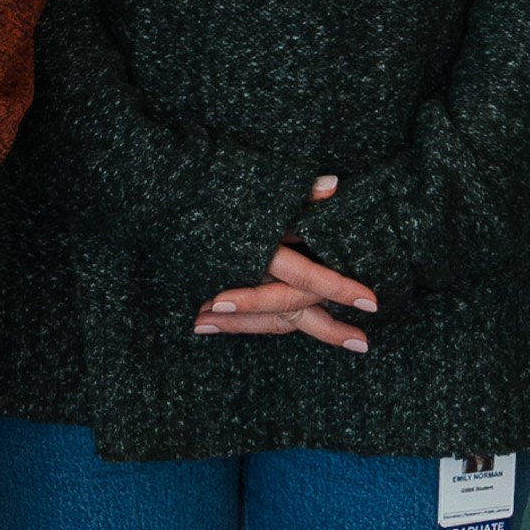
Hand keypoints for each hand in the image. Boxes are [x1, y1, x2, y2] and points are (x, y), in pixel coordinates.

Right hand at [197, 178, 374, 354]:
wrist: (158, 197)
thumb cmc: (211, 187)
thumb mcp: (259, 189)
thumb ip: (297, 192)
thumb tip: (336, 185)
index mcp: (260, 249)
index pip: (308, 275)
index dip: (340, 288)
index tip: (372, 303)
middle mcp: (246, 275)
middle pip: (292, 309)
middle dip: (329, 329)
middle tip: (362, 343)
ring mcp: (227, 289)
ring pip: (268, 319)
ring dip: (301, 331)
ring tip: (340, 341)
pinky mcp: (209, 294)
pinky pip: (244, 318)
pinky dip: (262, 327)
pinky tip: (282, 330)